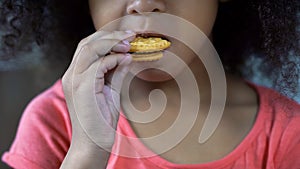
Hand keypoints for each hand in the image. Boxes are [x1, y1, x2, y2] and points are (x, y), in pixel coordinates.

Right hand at [60, 30, 134, 168]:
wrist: (93, 144)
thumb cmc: (101, 120)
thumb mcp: (110, 91)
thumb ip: (115, 72)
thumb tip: (125, 56)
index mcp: (77, 75)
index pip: (88, 47)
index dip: (106, 38)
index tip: (126, 37)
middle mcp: (72, 74)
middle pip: (87, 43)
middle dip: (110, 35)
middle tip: (130, 35)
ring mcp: (75, 79)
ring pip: (90, 48)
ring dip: (112, 42)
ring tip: (129, 43)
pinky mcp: (82, 87)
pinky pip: (98, 64)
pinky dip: (114, 59)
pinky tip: (126, 59)